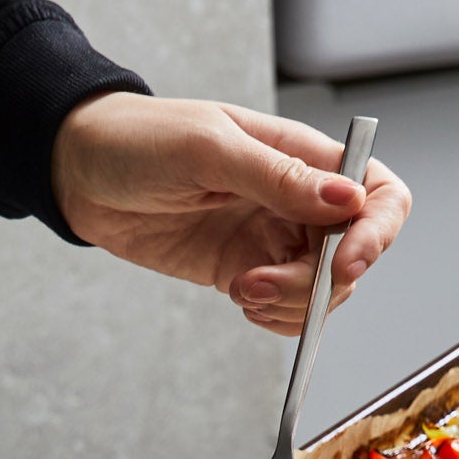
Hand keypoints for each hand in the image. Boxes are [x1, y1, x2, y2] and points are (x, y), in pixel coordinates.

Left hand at [51, 94, 410, 334]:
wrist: (81, 171)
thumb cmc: (141, 140)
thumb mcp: (208, 150)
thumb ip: (278, 178)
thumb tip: (347, 200)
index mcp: (303, 157)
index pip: (377, 195)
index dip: (375, 233)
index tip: (343, 264)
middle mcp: (297, 201)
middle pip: (353, 255)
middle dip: (320, 283)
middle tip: (261, 283)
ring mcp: (270, 239)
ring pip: (321, 290)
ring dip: (293, 305)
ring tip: (242, 291)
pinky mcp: (241, 270)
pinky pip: (283, 307)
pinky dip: (276, 317)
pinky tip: (243, 302)